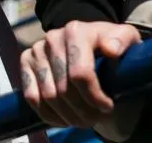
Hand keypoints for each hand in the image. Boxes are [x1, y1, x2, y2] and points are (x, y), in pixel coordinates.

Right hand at [20, 20, 141, 127]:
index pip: (80, 73)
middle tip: (95, 119)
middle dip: (82, 111)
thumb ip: (123, 40)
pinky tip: (63, 119)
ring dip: (67, 115)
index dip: (94, 97)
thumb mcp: (125, 38)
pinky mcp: (25, 61)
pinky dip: (47, 114)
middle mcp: (52, 38)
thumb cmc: (109, 44)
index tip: (107, 107)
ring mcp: (37, 49)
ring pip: (48, 96)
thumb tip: (111, 49)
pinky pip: (31, 96)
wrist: (86, 40)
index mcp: (76, 31)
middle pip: (64, 89)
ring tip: (81, 120)